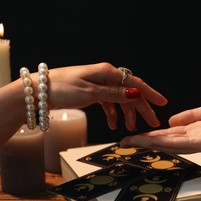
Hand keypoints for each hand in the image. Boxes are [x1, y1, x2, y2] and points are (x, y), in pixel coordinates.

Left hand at [46, 62, 167, 130]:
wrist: (38, 93)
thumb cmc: (61, 89)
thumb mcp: (90, 93)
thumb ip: (114, 94)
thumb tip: (135, 93)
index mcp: (107, 72)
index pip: (134, 84)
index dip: (150, 94)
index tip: (162, 103)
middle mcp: (105, 76)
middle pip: (129, 93)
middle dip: (141, 108)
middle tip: (151, 123)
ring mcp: (98, 84)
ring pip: (119, 99)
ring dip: (126, 113)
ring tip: (129, 128)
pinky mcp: (90, 91)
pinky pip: (107, 102)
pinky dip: (112, 112)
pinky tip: (112, 123)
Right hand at [120, 93, 200, 152]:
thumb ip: (191, 116)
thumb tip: (171, 121)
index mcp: (196, 129)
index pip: (168, 134)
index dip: (149, 135)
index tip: (132, 136)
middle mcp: (197, 138)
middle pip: (166, 141)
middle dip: (144, 142)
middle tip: (123, 143)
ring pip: (173, 143)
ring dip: (152, 144)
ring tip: (133, 142)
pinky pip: (188, 142)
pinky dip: (171, 142)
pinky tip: (156, 141)